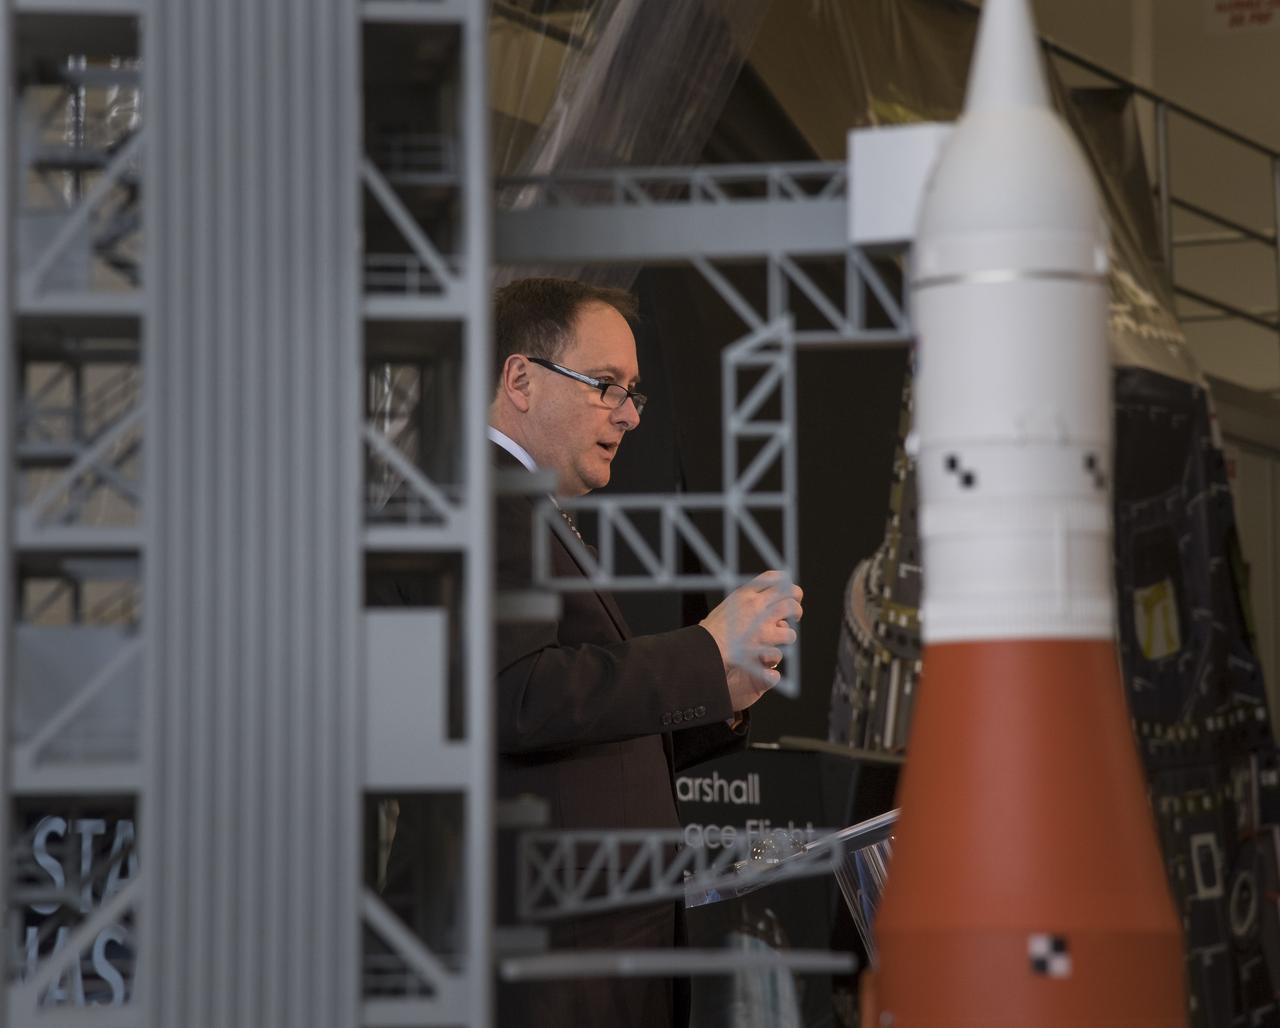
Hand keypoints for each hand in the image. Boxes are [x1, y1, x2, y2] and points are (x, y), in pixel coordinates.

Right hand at [699, 570, 802, 710]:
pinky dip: (788, 637)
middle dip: (796, 596)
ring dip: (795, 616)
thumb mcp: (725, 609)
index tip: (788, 588)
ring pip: (792, 608)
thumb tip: (752, 602)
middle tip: (794, 608)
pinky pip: (789, 633)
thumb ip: (741, 604)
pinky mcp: (766, 636)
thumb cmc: (712, 634)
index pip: (771, 577)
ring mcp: (762, 618)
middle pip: (787, 589)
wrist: (708, 649)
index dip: (784, 581)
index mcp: (743, 593)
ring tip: (791, 624)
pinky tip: (782, 641)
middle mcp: (755, 602)